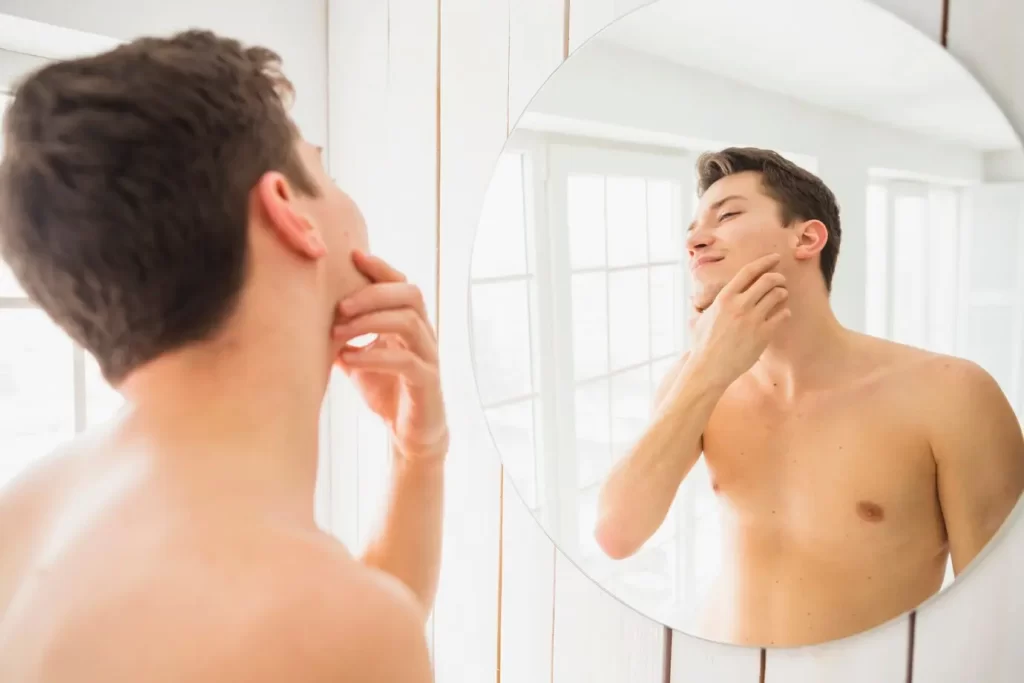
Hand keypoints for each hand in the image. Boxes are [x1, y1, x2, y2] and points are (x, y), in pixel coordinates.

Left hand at [332, 250, 448, 463]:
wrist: (410, 434)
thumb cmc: (387, 392)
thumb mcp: (358, 358)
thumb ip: (343, 337)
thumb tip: (303, 316)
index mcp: (411, 324)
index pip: (402, 284)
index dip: (381, 268)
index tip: (352, 256)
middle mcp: (425, 335)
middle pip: (410, 294)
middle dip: (373, 293)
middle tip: (339, 305)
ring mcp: (429, 358)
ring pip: (409, 322)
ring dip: (369, 322)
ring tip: (338, 332)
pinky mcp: (427, 383)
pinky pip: (405, 362)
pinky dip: (373, 357)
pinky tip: (349, 359)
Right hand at [689, 253, 790, 386]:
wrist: (710, 368)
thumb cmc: (702, 345)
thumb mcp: (698, 320)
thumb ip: (702, 307)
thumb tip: (694, 300)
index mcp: (724, 298)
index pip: (749, 272)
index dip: (765, 261)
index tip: (774, 258)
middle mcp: (739, 305)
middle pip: (767, 280)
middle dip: (778, 277)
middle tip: (781, 279)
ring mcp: (753, 319)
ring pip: (777, 295)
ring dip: (782, 293)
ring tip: (782, 295)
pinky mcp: (763, 334)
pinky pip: (782, 316)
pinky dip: (785, 312)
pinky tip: (783, 314)